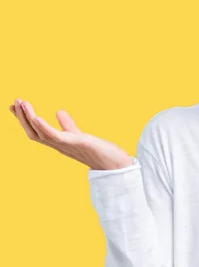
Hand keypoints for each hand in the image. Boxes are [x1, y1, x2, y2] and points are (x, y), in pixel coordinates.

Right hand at [9, 98, 132, 170]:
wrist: (114, 164)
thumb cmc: (98, 151)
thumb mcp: (79, 135)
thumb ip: (68, 125)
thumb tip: (59, 111)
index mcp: (58, 143)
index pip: (36, 131)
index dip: (24, 119)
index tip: (15, 106)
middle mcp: (59, 146)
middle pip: (33, 133)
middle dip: (22, 118)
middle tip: (15, 101)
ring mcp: (66, 146)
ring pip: (40, 134)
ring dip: (29, 119)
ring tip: (22, 103)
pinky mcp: (76, 144)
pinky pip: (55, 137)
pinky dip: (45, 128)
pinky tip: (37, 117)